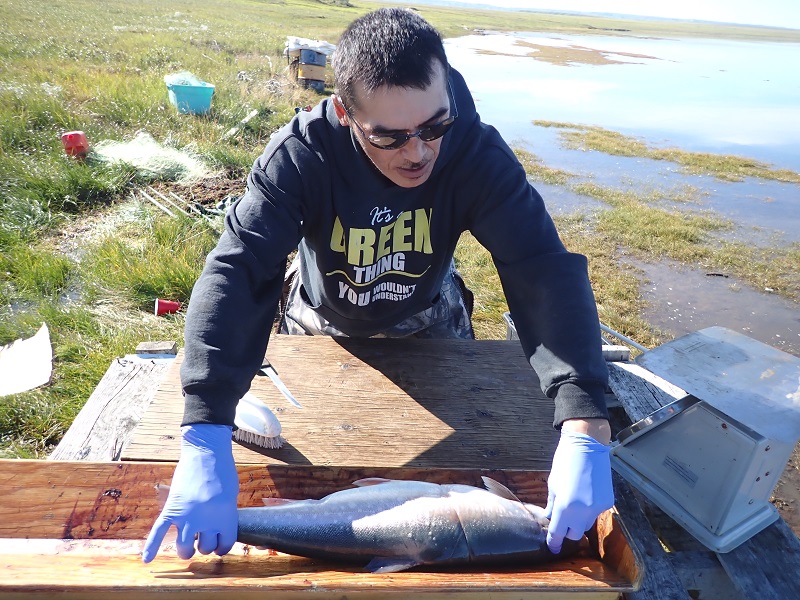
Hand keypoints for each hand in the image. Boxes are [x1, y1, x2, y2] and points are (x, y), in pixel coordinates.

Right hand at [142, 424, 238, 562]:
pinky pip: (159, 532)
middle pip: (205, 547)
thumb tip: (219, 530)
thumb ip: (225, 514)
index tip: (220, 547)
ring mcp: (187, 516)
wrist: (205, 452)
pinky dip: (151, 546)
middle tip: (204, 540)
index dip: (222, 547)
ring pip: (184, 546)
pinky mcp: (171, 509)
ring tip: (187, 549)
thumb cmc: (223, 470)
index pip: (225, 544)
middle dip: (205, 545)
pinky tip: (147, 559)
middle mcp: (206, 521)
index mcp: (225, 518)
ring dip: (186, 551)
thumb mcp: (232, 495)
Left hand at [544, 428, 613, 553]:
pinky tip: (587, 493)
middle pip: (574, 534)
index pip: (558, 533)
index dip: (554, 542)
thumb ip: (552, 505)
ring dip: (579, 520)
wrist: (587, 446)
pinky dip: (590, 508)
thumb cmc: (565, 463)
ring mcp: (597, 508)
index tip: (552, 548)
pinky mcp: (607, 502)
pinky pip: (596, 512)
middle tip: (562, 520)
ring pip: (586, 524)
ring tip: (575, 503)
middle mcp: (582, 512)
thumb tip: (550, 518)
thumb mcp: (553, 484)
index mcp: (565, 508)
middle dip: (567, 530)